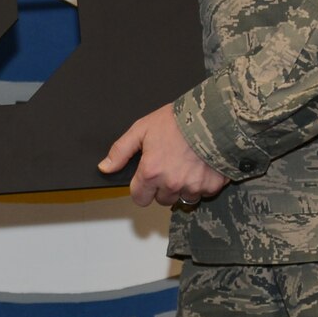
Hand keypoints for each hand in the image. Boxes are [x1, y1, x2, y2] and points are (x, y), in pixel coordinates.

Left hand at [98, 104, 227, 208]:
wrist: (212, 116)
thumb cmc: (176, 121)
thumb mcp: (141, 129)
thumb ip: (121, 151)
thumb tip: (105, 167)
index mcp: (151, 172)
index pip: (139, 198)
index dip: (141, 188)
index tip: (147, 177)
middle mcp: (171, 184)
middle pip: (161, 199)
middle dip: (163, 187)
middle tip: (169, 166)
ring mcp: (193, 187)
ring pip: (183, 198)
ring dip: (183, 187)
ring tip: (186, 165)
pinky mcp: (212, 186)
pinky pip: (203, 193)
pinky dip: (202, 183)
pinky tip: (201, 166)